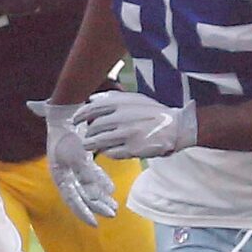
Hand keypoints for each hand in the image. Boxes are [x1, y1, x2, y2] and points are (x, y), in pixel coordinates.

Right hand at [30, 100, 119, 222]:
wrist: (66, 116)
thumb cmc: (68, 136)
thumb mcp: (77, 155)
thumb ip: (87, 175)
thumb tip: (97, 193)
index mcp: (60, 177)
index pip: (72, 200)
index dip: (83, 213)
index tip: (95, 224)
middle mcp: (65, 175)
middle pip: (82, 196)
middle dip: (97, 206)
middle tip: (112, 213)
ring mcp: (73, 168)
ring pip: (88, 187)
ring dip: (101, 196)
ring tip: (114, 205)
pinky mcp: (81, 160)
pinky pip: (92, 175)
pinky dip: (100, 182)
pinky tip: (110, 188)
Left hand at [78, 88, 198, 159]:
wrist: (176, 127)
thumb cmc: (154, 112)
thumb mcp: (135, 99)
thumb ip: (113, 98)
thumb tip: (92, 99)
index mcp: (121, 103)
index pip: (92, 109)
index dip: (80, 116)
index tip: (75, 121)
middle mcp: (122, 118)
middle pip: (94, 128)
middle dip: (87, 134)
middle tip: (86, 137)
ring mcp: (127, 134)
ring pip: (99, 142)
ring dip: (91, 145)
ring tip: (89, 146)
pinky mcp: (132, 149)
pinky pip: (111, 152)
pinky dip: (106, 152)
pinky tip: (107, 151)